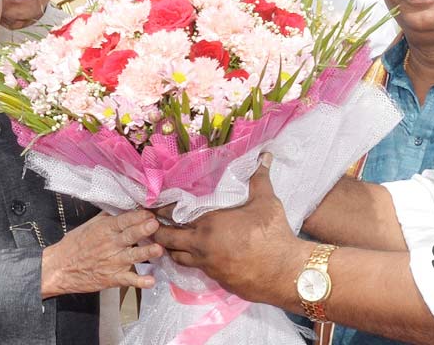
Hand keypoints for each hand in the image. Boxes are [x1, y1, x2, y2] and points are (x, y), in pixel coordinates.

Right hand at [40, 209, 162, 297]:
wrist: (59, 268)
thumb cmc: (75, 244)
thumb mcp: (90, 225)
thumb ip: (108, 215)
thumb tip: (126, 203)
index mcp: (105, 229)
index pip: (123, 221)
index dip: (136, 216)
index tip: (149, 212)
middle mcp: (110, 245)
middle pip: (129, 236)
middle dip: (142, 230)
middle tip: (155, 224)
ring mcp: (112, 262)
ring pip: (132, 257)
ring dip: (145, 253)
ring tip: (158, 249)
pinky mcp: (112, 278)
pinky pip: (127, 280)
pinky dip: (139, 281)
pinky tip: (151, 281)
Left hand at [153, 154, 307, 305]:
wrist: (284, 272)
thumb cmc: (272, 234)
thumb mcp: (265, 202)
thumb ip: (259, 178)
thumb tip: (265, 155)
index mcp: (209, 223)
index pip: (174, 215)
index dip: (160, 210)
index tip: (150, 205)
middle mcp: (201, 245)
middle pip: (167, 239)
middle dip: (156, 231)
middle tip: (149, 224)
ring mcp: (207, 264)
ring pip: (177, 257)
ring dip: (170, 248)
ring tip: (167, 240)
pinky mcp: (216, 279)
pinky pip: (195, 268)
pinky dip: (189, 260)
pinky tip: (193, 254)